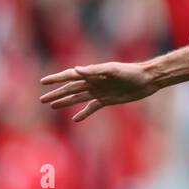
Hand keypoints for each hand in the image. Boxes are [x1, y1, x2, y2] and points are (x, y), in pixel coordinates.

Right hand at [40, 61, 158, 121]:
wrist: (146, 80)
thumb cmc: (130, 72)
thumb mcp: (113, 70)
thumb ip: (94, 70)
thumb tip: (76, 70)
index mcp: (92, 73)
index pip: (70, 76)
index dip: (56, 79)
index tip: (43, 82)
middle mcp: (93, 82)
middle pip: (70, 89)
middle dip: (56, 93)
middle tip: (42, 99)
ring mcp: (99, 91)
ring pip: (78, 98)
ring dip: (65, 102)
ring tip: (52, 106)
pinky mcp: (107, 100)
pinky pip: (92, 107)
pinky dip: (84, 113)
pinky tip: (75, 119)